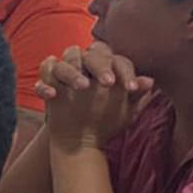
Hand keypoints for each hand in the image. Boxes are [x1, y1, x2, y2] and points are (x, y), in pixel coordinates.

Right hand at [37, 45, 153, 151]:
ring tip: (83, 87)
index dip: (125, 72)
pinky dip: (45, 85)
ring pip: (63, 61)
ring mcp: (64, 73)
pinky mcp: (47, 84)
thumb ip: (136, 95)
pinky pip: (42, 78)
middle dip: (100, 66)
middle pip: (90, 54)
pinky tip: (53, 96)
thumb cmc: (105, 120)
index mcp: (106, 66)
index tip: (131, 89)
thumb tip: (150, 81)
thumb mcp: (124, 111)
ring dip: (72, 71)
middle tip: (108, 84)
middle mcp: (84, 65)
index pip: (116, 60)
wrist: (80, 139)